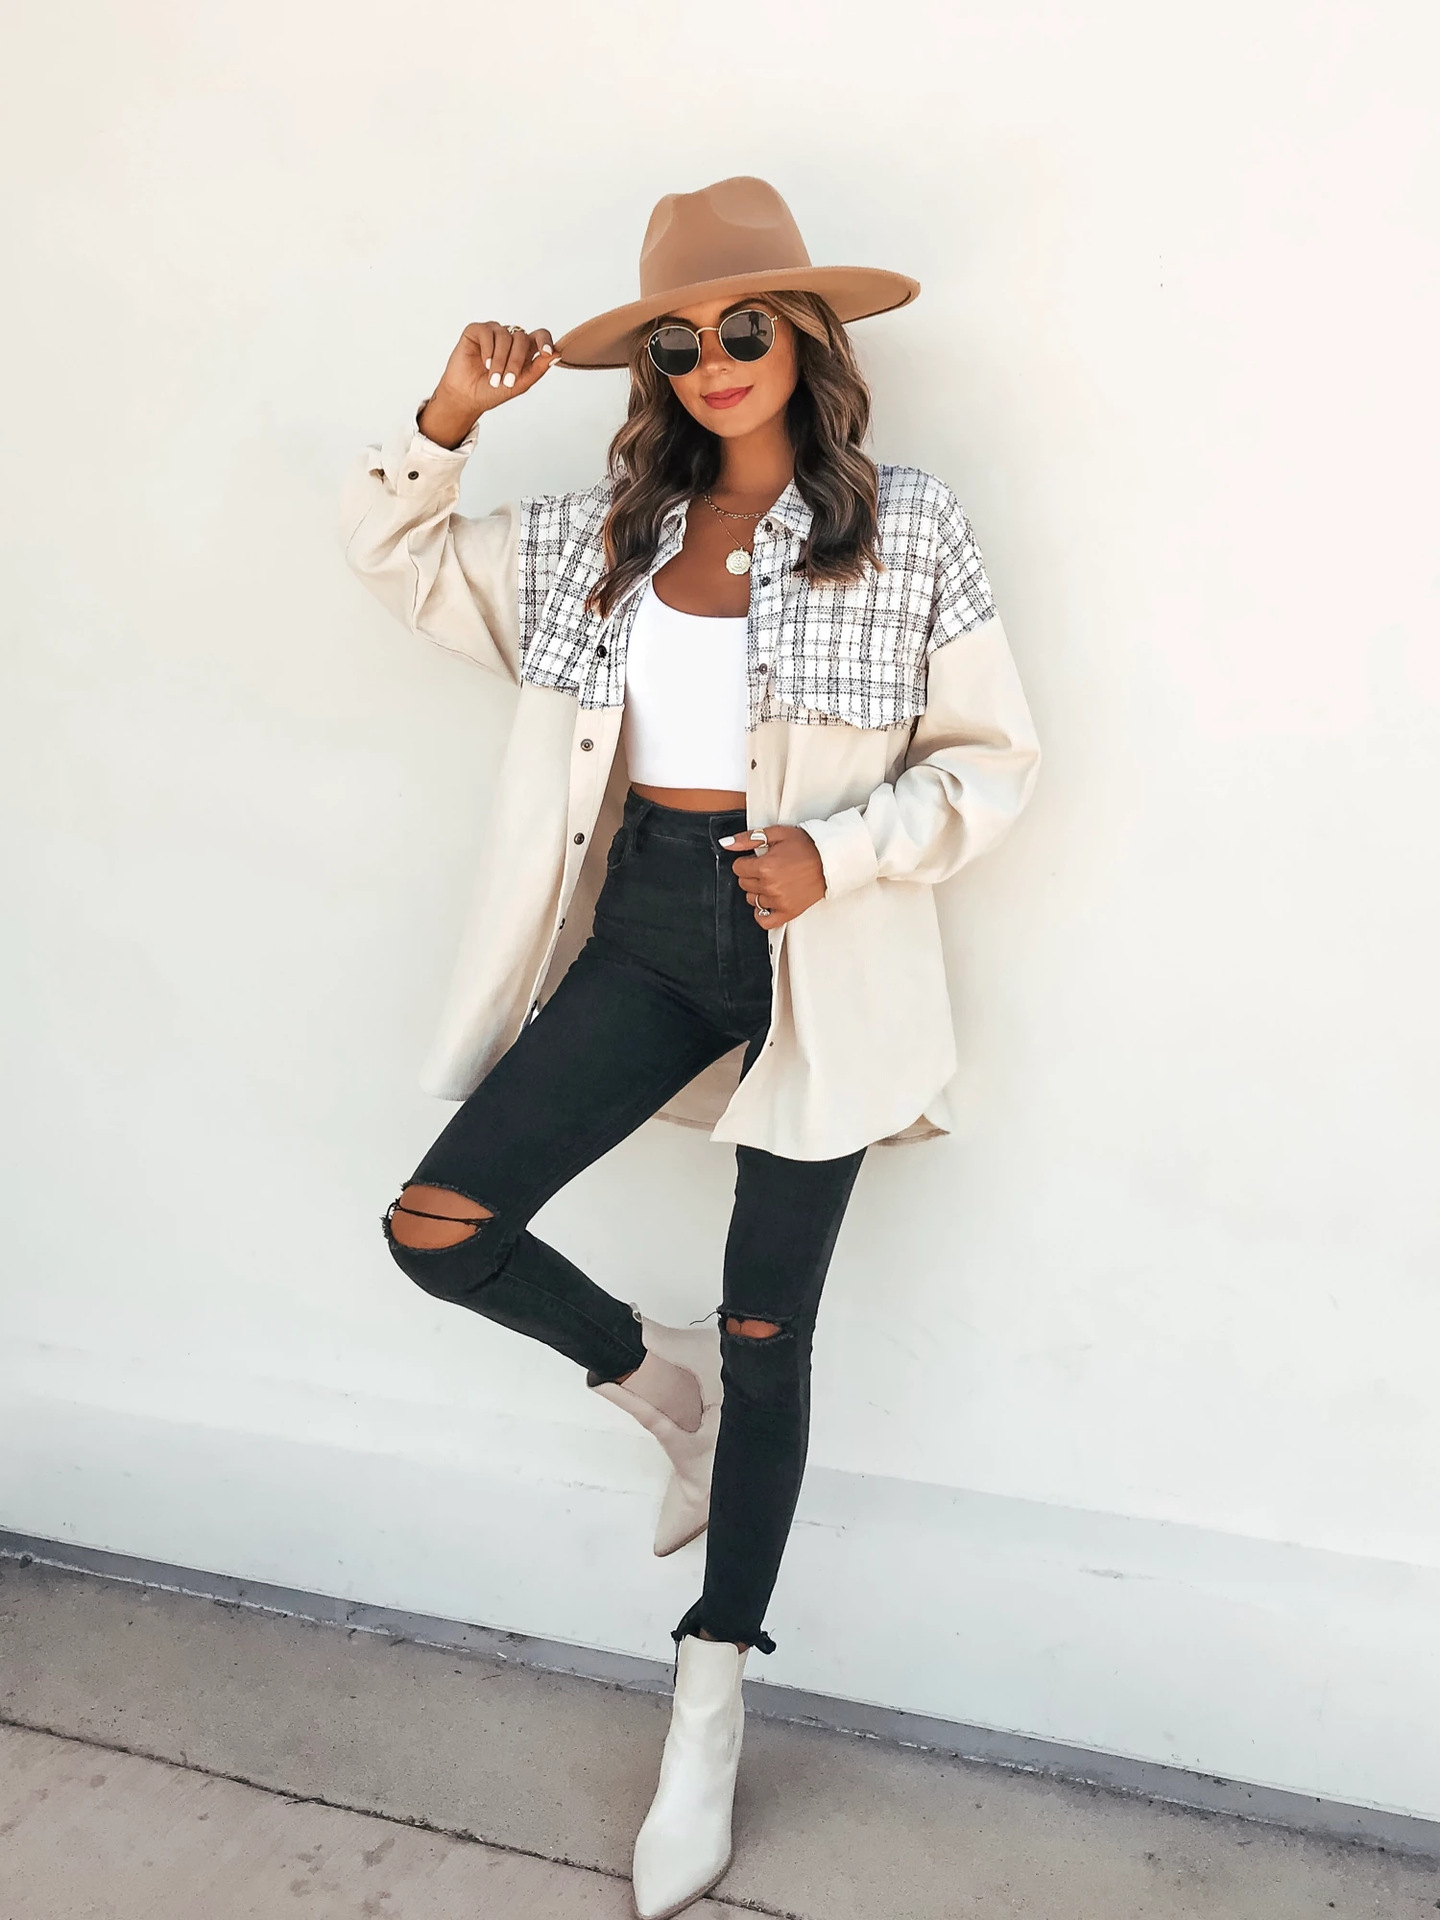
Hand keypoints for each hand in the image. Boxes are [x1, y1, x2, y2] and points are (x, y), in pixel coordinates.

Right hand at [418, 322, 557, 447]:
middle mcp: (510, 338)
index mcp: (524, 350)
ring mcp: (493, 333)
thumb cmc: (492, 391)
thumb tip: (556, 354)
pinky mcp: (476, 331)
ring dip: (500, 360)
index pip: (540, 335)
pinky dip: (488, 349)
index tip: (546, 352)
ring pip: (505, 336)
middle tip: (507, 381)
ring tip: (493, 377)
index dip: (545, 340)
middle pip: (521, 338)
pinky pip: (487, 332)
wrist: (466, 397)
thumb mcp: (520, 384)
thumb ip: (538, 369)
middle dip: (516, 361)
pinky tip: (485, 363)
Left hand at [720, 824, 825, 928]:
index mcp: (765, 867)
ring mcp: (778, 902)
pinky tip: (768, 902)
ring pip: (752, 899)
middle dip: (751, 875)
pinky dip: (762, 913)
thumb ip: (748, 839)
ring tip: (773, 881)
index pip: (738, 868)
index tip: (757, 859)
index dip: (746, 861)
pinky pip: (764, 920)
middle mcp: (770, 886)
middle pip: (743, 884)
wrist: (830, 860)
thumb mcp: (777, 834)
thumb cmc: (807, 847)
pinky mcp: (788, 912)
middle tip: (767, 868)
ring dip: (758, 891)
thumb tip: (726, 843)